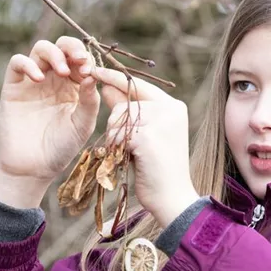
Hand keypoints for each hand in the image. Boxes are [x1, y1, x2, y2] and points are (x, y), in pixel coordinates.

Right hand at [0, 37, 98, 207]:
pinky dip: (27, 64)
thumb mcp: (82, 125)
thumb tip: (93, 75)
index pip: (81, 60)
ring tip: (61, 71)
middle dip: (72, 48)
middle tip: (80, 60)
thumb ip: (89, 100)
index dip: (88, 59)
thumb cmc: (61, 147)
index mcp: (74, 85)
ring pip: (41, 49)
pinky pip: (17, 63)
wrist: (33, 167)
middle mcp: (54, 78)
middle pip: (62, 47)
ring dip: (53, 54)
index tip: (91, 69)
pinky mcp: (14, 86)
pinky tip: (38, 78)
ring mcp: (33, 80)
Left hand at [95, 67, 198, 227]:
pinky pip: (116, 133)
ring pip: (118, 118)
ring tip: (131, 155)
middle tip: (126, 145)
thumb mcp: (146, 134)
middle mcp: (170, 109)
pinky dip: (115, 148)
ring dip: (115, 138)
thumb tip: (106, 86)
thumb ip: (130, 110)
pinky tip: (128, 160)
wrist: (172, 198)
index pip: (139, 85)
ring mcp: (160, 122)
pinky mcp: (148, 136)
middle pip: (125, 103)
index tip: (96, 72)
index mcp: (174, 106)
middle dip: (116, 123)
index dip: (116, 79)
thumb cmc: (157, 168)